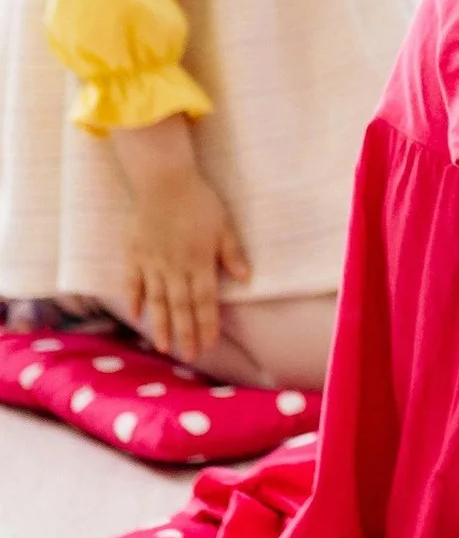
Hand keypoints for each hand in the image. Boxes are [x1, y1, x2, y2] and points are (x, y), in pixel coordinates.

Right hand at [113, 122, 250, 366]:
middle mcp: (174, 267)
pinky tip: (137, 317)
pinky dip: (135, 300)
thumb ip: (232, 253)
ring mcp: (152, 263)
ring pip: (157, 301)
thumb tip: (246, 279)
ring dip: (161, 325)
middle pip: (181, 307)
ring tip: (163, 347)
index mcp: (199, 261)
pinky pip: (133, 283)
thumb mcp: (224, 225)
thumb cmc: (198, 201)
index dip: (207, 323)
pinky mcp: (134, 255)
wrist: (163, 181)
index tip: (209, 343)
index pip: (204, 300)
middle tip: (189, 356)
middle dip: (186, 333)